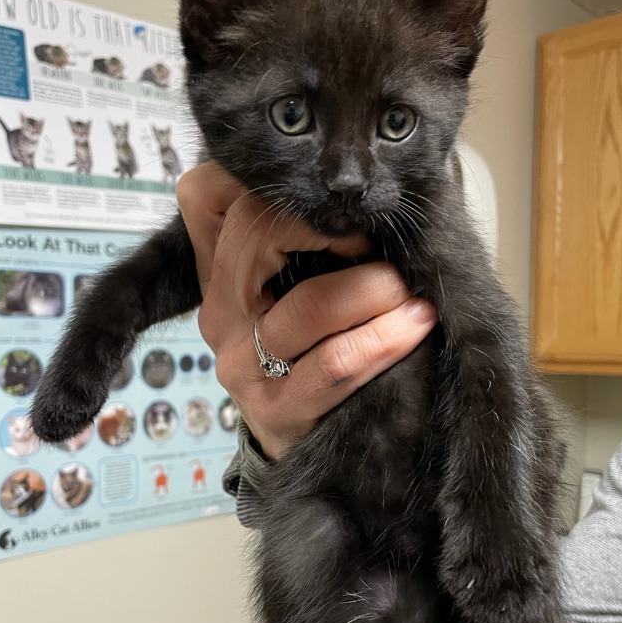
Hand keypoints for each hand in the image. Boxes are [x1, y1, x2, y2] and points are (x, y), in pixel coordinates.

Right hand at [177, 162, 437, 458]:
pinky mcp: (276, 410)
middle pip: (259, 239)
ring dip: (376, 291)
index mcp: (216, 272)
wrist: (306, 440)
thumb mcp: (288, 285)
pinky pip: (335, 364)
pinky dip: (385, 339)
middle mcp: (218, 314)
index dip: (268, 187)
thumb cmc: (310, 348)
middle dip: (336, 233)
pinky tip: (415, 326)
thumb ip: (290, 232)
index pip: (205, 197)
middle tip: (386, 248)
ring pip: (310, 305)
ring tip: (413, 294)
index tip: (331, 210)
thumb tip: (338, 183)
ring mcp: (242, 365)